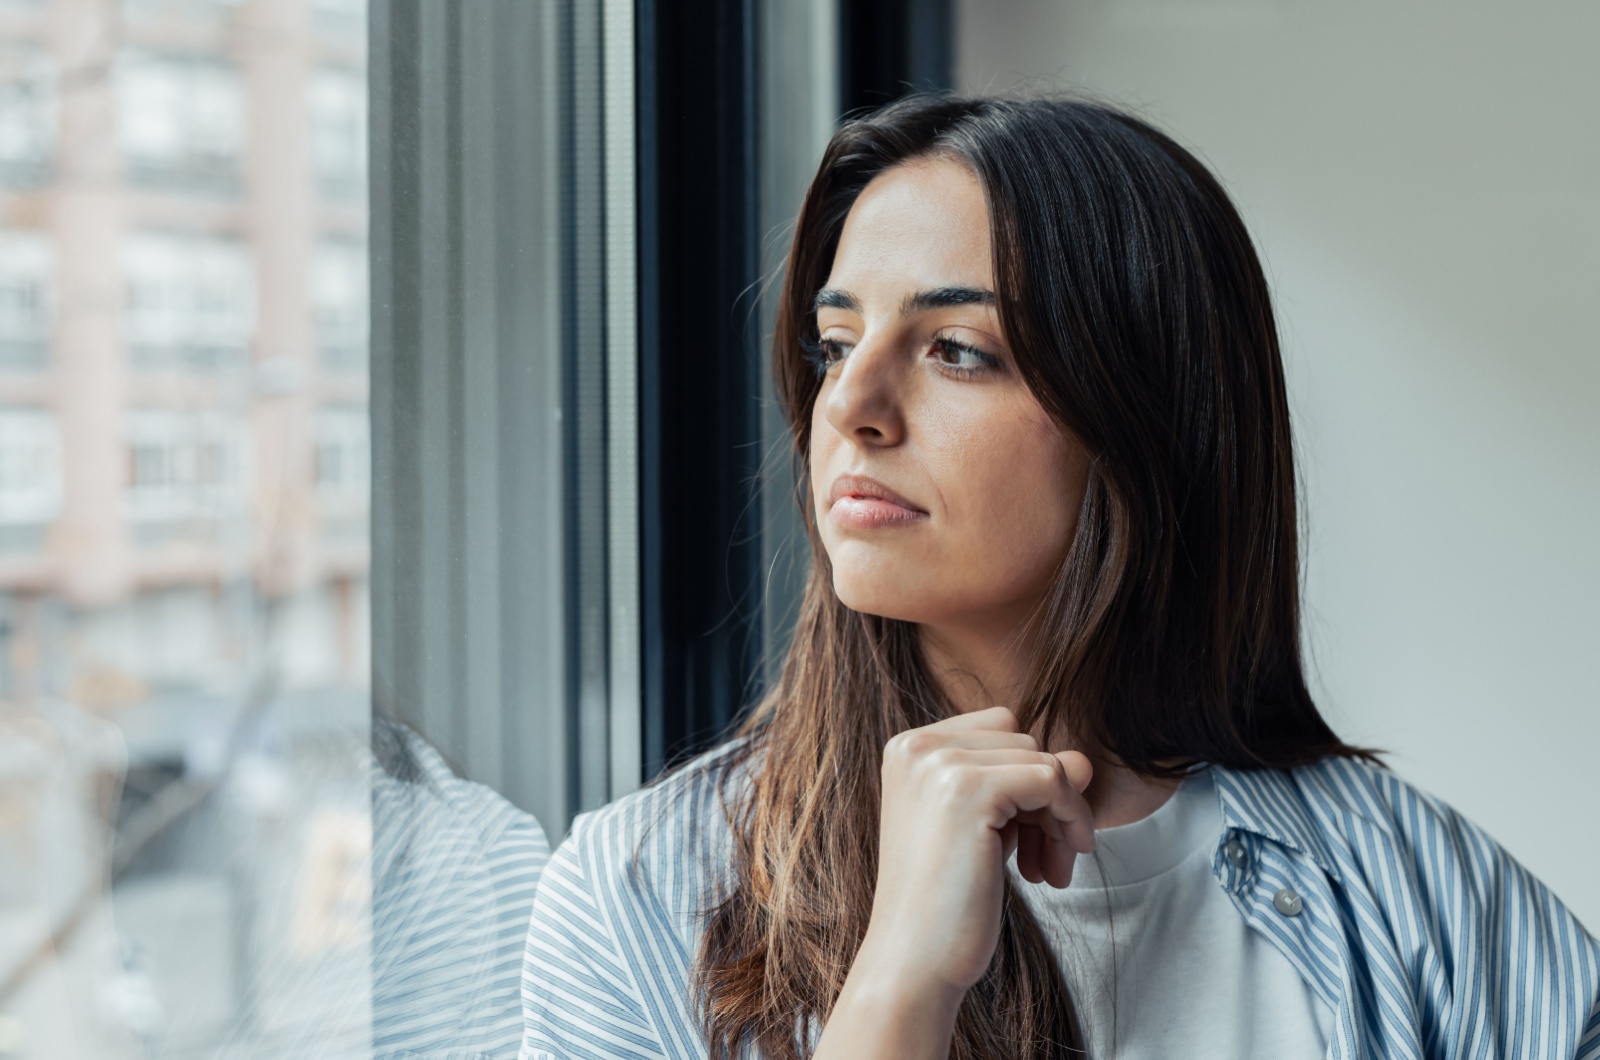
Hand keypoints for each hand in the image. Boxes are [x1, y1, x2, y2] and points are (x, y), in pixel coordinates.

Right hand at [815, 706, 1094, 1057]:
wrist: (912, 963)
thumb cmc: (944, 904)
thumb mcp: (987, 830)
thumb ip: (1026, 784)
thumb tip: (1085, 759)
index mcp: (907, 749)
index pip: (999, 730)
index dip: (1025, 780)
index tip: (1026, 838)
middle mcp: (916, 747)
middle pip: (1024, 741)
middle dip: (1046, 802)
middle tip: (1045, 863)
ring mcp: (939, 765)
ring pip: (1043, 760)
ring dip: (1060, 817)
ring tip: (1048, 871)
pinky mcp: (969, 790)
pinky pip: (1053, 779)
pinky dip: (1069, 820)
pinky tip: (1056, 871)